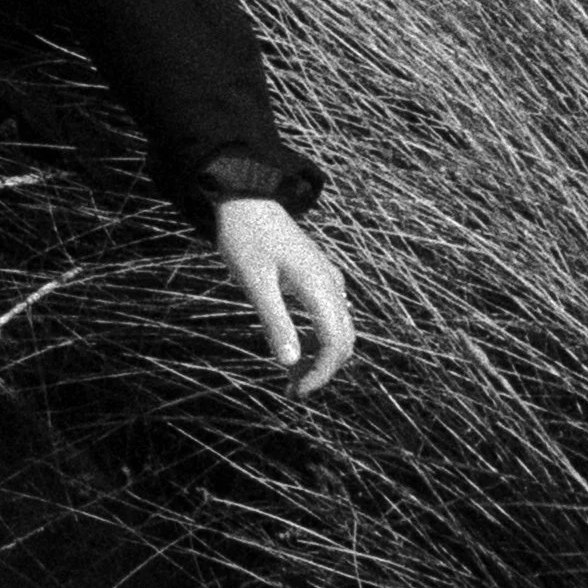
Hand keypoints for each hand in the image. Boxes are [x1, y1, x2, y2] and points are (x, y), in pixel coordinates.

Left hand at [214, 197, 354, 397]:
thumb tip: (290, 364)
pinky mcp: (317, 274)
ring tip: (292, 373)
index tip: (297, 391)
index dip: (321, 373)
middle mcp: (331, 282)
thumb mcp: (255, 283)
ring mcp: (327, 276)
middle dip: (323, 369)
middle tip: (292, 389)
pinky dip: (319, 336)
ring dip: (321, 354)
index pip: (335, 343)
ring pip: (340, 327)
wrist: (243, 196)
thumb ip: (275, 322)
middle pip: (344, 338)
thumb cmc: (244, 238)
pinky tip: (296, 343)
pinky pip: (330, 313)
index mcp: (319, 285)